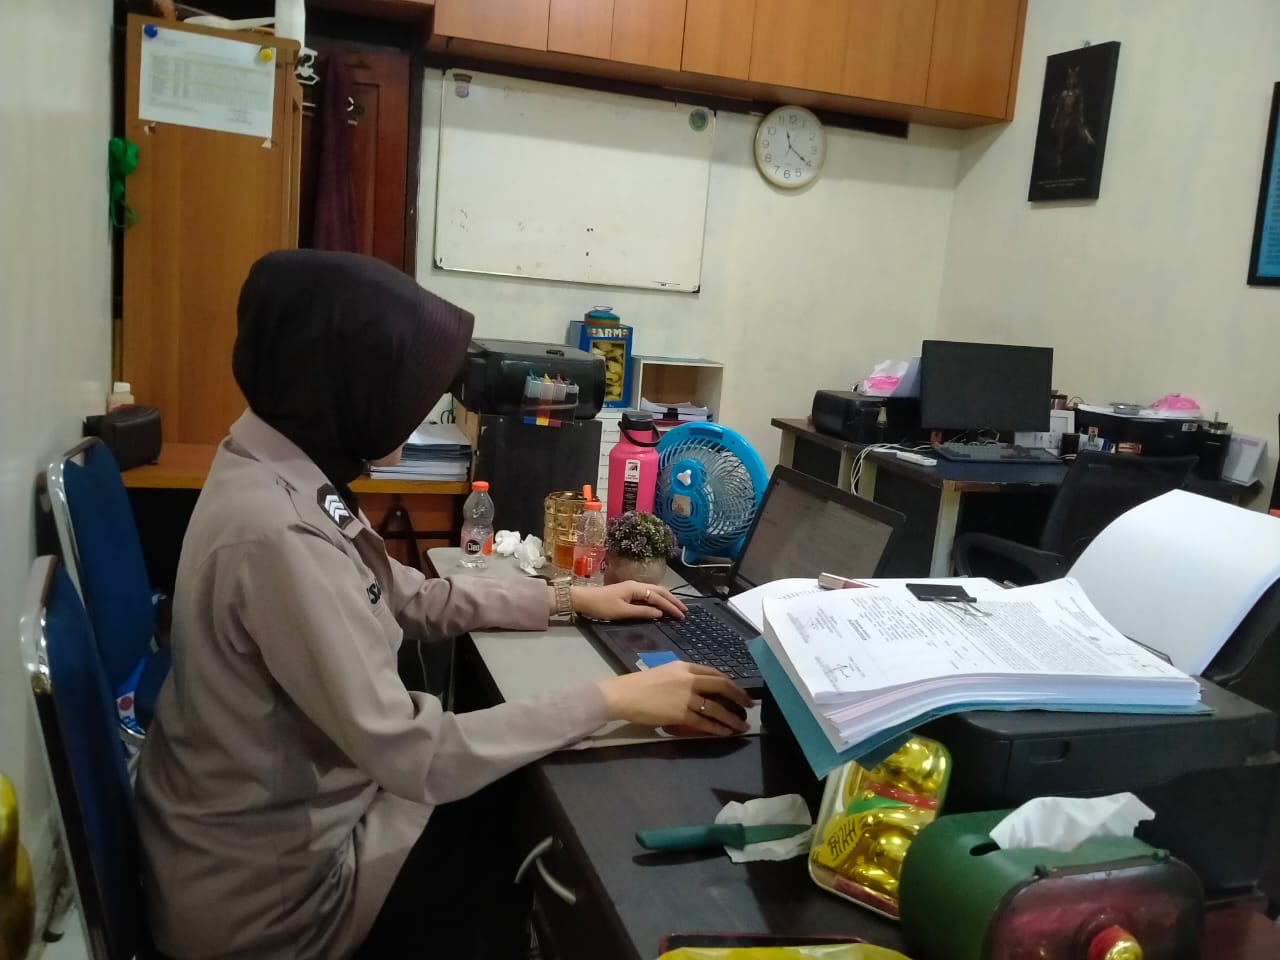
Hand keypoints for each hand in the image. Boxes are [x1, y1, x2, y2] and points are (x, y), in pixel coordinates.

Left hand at [571, 581, 686, 620]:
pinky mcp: (628, 592)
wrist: (582, 599)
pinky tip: (661, 605)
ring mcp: (632, 587)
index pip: (658, 597)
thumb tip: (659, 613)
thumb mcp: (622, 612)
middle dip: (673, 600)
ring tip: (677, 607)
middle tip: (685, 610)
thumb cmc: (601, 606)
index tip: (682, 615)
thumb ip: (642, 612)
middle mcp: (636, 585)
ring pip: (655, 591)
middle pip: (660, 591)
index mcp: (636, 588)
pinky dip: (658, 599)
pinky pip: (648, 594)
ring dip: (667, 599)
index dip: (671, 606)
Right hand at [597, 662, 751, 734]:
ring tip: (742, 726)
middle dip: (739, 696)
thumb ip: (682, 678)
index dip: (729, 682)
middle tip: (750, 704)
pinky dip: (717, 728)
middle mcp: (689, 680)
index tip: (738, 690)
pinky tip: (726, 733)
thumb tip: (696, 689)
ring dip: (731, 718)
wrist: (625, 694)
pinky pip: (704, 722)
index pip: (713, 672)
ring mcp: (686, 697)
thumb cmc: (640, 684)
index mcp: (685, 667)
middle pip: (721, 685)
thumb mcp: (665, 672)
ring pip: (716, 708)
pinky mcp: (681, 714)